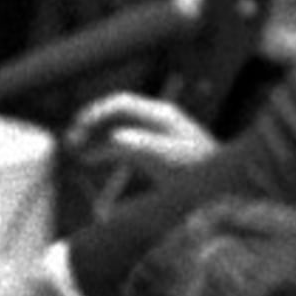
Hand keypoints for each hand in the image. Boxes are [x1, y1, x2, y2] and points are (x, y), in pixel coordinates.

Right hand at [74, 90, 211, 170]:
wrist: (224, 191)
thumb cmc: (199, 175)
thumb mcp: (167, 159)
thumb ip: (138, 147)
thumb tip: (111, 140)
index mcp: (162, 115)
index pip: (121, 104)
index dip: (96, 113)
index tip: (78, 130)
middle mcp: (159, 121)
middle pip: (117, 115)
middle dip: (92, 125)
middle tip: (70, 143)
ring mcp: (158, 137)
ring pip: (119, 130)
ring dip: (97, 139)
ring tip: (77, 152)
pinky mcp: (158, 155)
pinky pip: (125, 147)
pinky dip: (107, 151)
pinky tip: (95, 161)